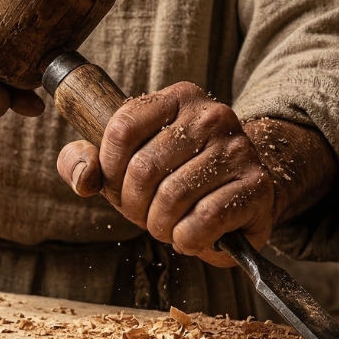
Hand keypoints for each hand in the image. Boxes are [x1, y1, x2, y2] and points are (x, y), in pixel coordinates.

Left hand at [56, 82, 273, 266]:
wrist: (240, 199)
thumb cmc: (175, 181)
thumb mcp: (125, 168)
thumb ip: (88, 163)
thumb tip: (82, 178)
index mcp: (177, 99)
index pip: (122, 129)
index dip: (110, 170)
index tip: (120, 187)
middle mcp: (211, 115)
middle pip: (144, 168)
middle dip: (135, 206)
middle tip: (146, 215)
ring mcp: (238, 148)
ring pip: (173, 197)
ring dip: (161, 226)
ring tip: (169, 226)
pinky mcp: (256, 185)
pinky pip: (205, 219)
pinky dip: (188, 239)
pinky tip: (192, 235)